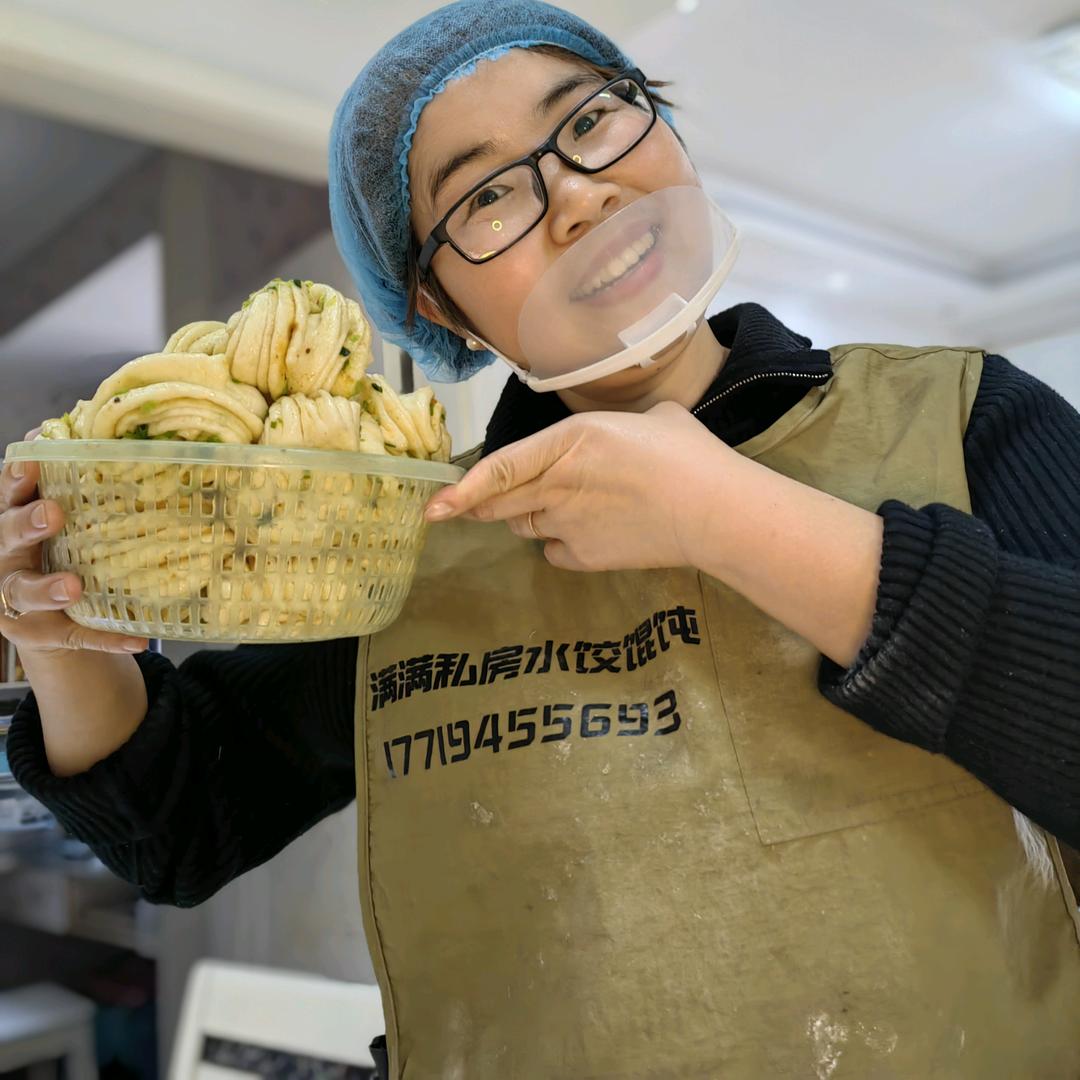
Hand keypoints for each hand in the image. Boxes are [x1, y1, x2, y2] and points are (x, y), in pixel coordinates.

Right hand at [0, 428, 148, 654]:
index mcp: (9, 525)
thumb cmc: (54, 551)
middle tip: (53, 514)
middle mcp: (5, 562)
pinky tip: (138, 636)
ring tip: (73, 585)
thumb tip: (74, 423)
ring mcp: (20, 603)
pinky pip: (79, 637)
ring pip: (26, 595)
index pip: (6, 497)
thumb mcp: (52, 517)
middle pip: (4, 540)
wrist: (49, 620)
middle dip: (25, 526)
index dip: (14, 481)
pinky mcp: (46, 635)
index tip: (32, 464)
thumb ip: (60, 479)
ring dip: (48, 588)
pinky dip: (107, 636)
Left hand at [424, 401, 734, 571]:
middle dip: (480, 506)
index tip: (435, 504)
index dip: (463, 488)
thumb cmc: (689, 455)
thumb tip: (632, 430)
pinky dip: (563, 545)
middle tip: (476, 505)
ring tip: (569, 507)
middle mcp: (556, 483)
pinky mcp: (584, 557)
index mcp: (568, 441)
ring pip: (524, 526)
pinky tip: (591, 535)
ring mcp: (567, 524)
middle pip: (499, 504)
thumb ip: (618, 427)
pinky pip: (555, 553)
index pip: (500, 468)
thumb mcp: (652, 419)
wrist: (714, 510)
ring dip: (530, 518)